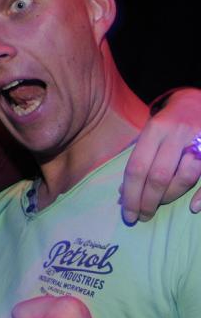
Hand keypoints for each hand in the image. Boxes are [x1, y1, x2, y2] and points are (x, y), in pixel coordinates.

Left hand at [121, 88, 200, 222]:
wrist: (199, 100)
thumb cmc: (169, 122)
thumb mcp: (150, 132)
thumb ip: (138, 159)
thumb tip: (124, 192)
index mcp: (155, 130)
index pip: (137, 167)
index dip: (130, 194)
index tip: (126, 213)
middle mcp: (177, 134)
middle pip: (158, 176)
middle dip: (147, 202)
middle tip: (141, 217)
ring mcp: (199, 140)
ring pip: (183, 178)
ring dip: (169, 198)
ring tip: (159, 205)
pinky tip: (193, 207)